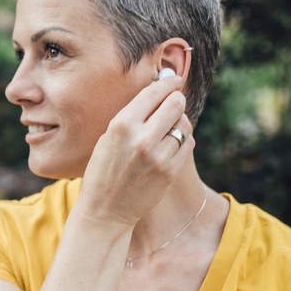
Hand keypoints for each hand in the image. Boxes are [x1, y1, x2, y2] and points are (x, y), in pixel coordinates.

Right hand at [74, 68, 195, 229]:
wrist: (105, 211)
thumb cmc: (103, 170)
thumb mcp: (108, 137)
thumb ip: (133, 115)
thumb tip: (159, 88)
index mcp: (122, 125)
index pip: (154, 92)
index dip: (168, 82)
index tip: (173, 79)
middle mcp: (141, 139)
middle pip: (175, 104)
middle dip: (176, 99)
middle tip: (173, 101)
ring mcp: (158, 157)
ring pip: (184, 125)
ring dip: (179, 122)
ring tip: (167, 128)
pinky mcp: (170, 172)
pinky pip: (187, 144)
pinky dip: (182, 140)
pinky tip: (170, 145)